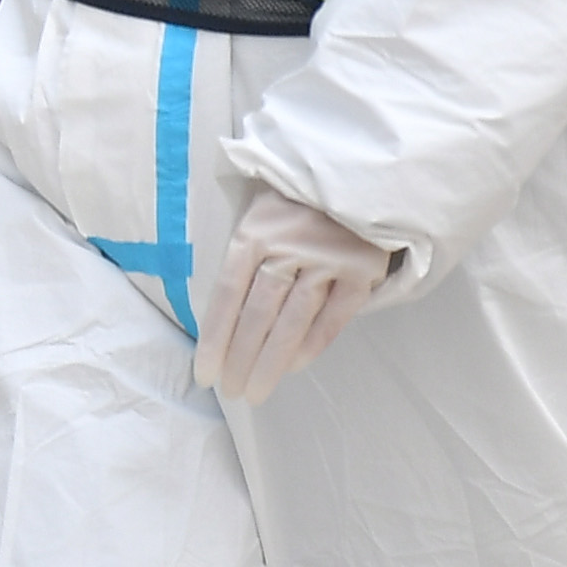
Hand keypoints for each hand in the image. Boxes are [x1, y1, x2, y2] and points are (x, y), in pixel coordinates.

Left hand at [192, 188, 397, 407]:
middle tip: (230, 392)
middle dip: (240, 360)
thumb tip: (224, 316)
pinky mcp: (361, 271)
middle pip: (257, 315)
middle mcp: (287, 247)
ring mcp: (326, 260)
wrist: (358, 174)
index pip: (227, 295)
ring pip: (292, 322)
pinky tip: (292, 368)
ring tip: (254, 391)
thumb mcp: (260, 213)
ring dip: (270, 363)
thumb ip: (245, 256)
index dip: (214, 339)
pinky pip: (332, 318)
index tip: (205, 374)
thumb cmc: (297, 200)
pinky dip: (311, 346)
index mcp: (253, 233)